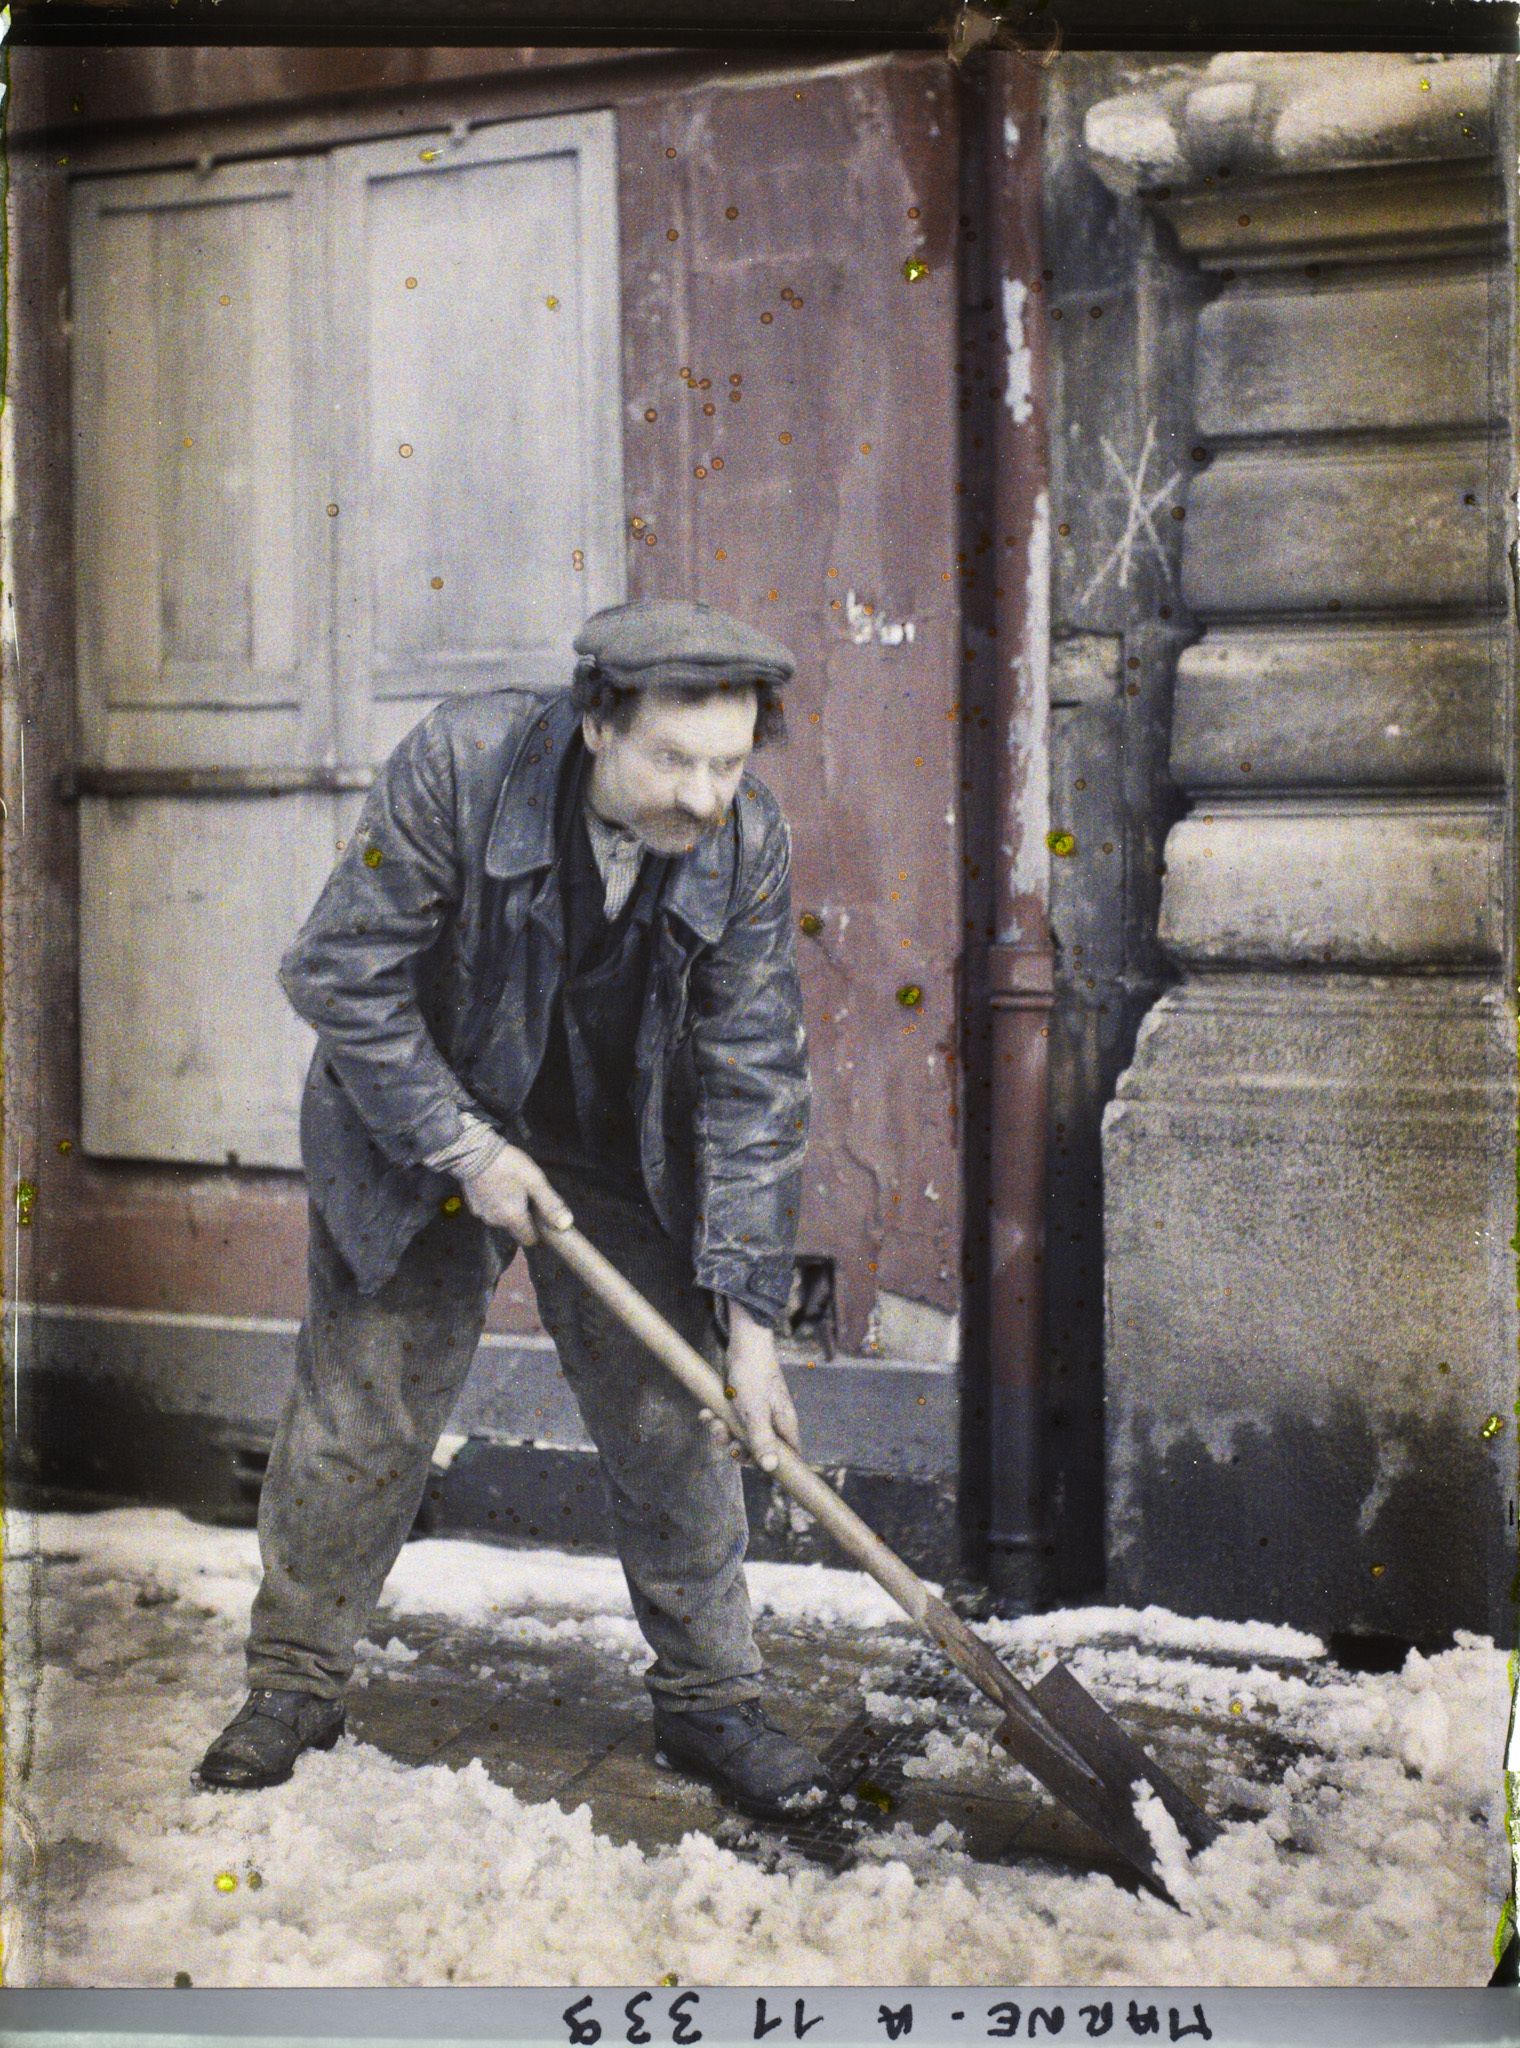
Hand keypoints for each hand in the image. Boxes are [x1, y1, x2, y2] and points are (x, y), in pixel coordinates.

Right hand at [458, 1144, 572, 1245]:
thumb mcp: (535, 1181)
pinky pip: (489, 1209)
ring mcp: (481, 1213)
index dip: (537, 1231)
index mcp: (512, 1218)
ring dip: (508, 1208)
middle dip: (523, 1216)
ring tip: (510, 1185)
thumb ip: (550, 1204)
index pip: (528, 1240)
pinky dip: (494, 1201)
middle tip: (526, 1193)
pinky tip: (497, 1184)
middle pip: (515, 1228)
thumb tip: (565, 1225)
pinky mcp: (472, 1204)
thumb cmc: (508, 1165)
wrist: (473, 1151)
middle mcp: (495, 1221)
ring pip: (501, 1218)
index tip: (541, 1217)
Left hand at [698, 1303, 800, 1474]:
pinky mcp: (743, 1404)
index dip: (770, 1465)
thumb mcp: (755, 1412)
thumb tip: (770, 1468)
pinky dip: (717, 1418)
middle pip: (759, 1449)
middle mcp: (774, 1421)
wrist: (743, 1343)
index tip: (749, 1462)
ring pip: (741, 1435)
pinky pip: (731, 1420)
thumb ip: (763, 1440)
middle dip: (737, 1447)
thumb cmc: (753, 1377)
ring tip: (712, 1420)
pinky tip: (707, 1412)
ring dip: (723, 1432)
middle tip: (726, 1439)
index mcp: (784, 1425)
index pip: (788, 1456)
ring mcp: (758, 1412)